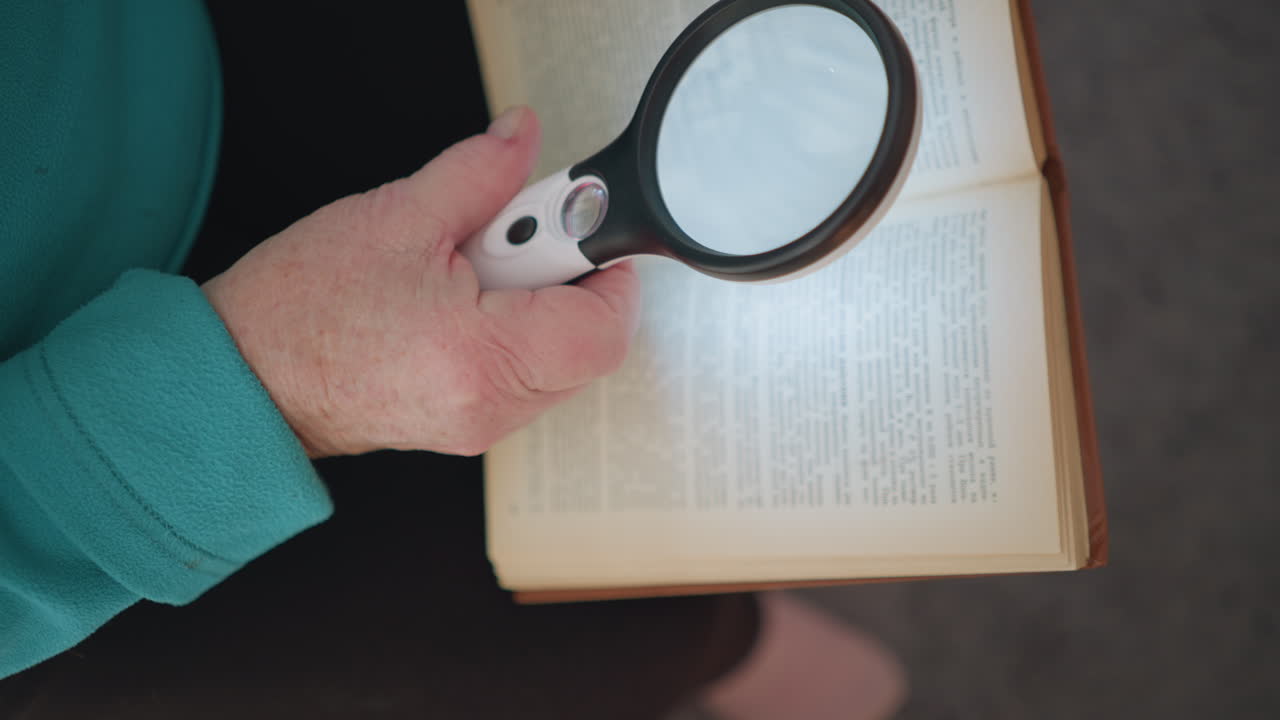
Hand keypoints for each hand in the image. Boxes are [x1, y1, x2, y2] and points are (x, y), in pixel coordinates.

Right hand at [202, 107, 639, 457]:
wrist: (244, 380)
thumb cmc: (299, 312)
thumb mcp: (397, 217)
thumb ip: (480, 172)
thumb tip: (523, 139)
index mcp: (482, 357)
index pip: (602, 330)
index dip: (608, 271)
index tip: (584, 229)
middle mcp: (491, 405)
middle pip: (589, 346)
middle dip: (569, 280)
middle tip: (516, 238)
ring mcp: (481, 424)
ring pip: (561, 362)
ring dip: (540, 306)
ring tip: (475, 272)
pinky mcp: (468, 426)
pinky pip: (526, 377)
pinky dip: (516, 331)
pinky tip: (465, 302)